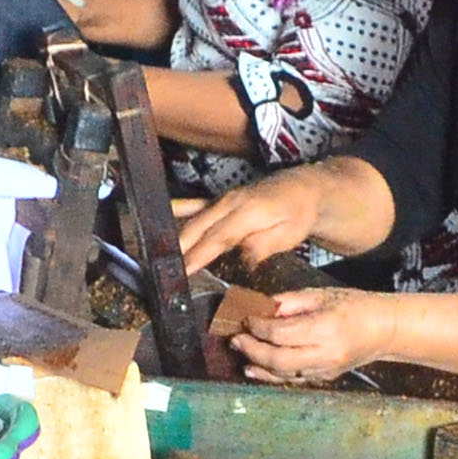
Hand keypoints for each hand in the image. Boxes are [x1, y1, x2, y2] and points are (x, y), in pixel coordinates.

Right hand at [173, 165, 337, 273]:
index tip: (183, 271)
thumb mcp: (289, 234)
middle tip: (161, 271)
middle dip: (179, 250)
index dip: (199, 254)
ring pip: (192, 218)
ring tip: (154, 252)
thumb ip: (263, 246)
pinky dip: (177, 210)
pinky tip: (161, 215)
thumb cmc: (297, 213)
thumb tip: (242, 260)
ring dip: (173, 235)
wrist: (302, 187)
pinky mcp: (219, 200)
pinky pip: (194, 205)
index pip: (218, 237)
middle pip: (198, 228)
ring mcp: (221, 200)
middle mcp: (229, 203)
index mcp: (247, 212)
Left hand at [228, 284, 395, 384]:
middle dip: (253, 350)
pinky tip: (257, 370)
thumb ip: (291, 302)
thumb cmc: (354, 306)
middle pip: (278, 359)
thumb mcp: (322, 295)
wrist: (384, 330)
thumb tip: (263, 308)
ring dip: (259, 366)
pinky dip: (272, 375)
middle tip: (236, 340)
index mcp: (324, 327)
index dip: (258, 328)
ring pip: (284, 374)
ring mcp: (325, 369)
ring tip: (242, 356)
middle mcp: (325, 353)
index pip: (281, 333)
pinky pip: (293, 378)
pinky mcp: (325, 378)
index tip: (245, 319)